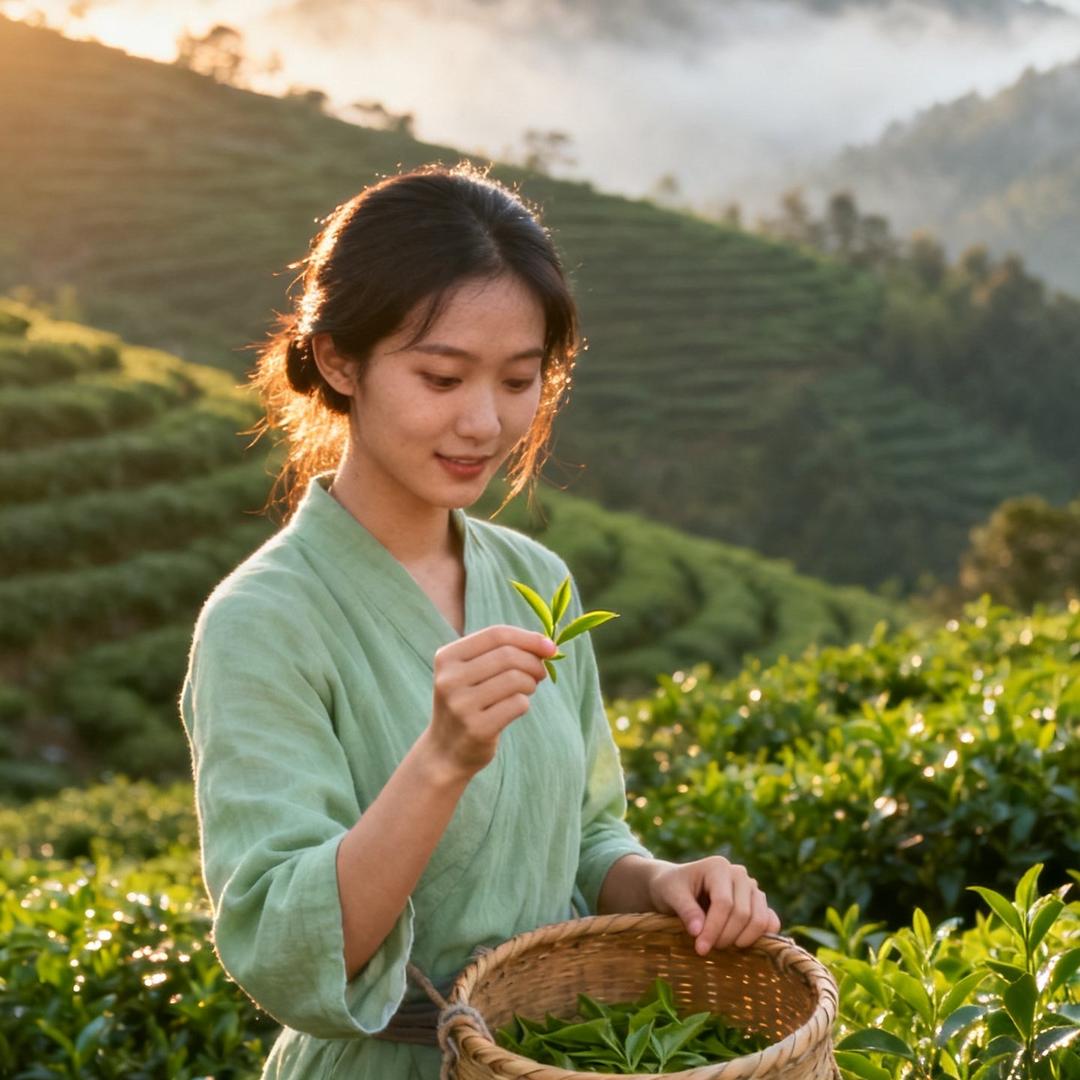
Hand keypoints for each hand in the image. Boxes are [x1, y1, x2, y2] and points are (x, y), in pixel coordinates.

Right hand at [426, 624, 555, 780]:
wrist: (445, 752)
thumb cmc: (468, 703)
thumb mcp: (471, 673)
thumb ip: (501, 653)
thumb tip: (547, 646)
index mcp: (447, 657)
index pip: (496, 634)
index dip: (528, 638)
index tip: (550, 647)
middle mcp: (449, 679)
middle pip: (508, 655)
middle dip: (534, 662)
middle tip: (540, 674)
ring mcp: (461, 705)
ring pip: (516, 679)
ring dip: (531, 683)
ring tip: (527, 690)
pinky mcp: (477, 729)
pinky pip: (518, 704)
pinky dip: (524, 703)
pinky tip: (516, 708)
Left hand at [647, 856, 780, 952]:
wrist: (677, 885)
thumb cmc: (672, 887)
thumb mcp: (670, 894)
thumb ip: (685, 910)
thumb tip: (699, 932)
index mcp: (718, 867)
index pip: (724, 903)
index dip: (714, 929)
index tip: (700, 949)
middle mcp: (739, 874)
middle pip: (743, 913)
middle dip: (725, 937)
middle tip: (706, 949)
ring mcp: (752, 888)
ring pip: (760, 919)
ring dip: (742, 940)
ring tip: (720, 946)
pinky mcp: (758, 903)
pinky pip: (770, 921)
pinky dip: (761, 936)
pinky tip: (742, 946)